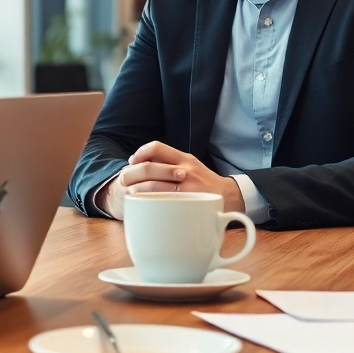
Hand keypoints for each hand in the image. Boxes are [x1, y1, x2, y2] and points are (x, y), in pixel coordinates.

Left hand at [94, 141, 242, 219]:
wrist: (230, 197)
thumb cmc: (204, 182)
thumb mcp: (190, 165)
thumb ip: (170, 163)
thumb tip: (140, 163)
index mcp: (185, 158)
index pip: (157, 147)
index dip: (140, 153)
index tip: (131, 162)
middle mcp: (186, 170)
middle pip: (150, 168)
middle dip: (131, 174)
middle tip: (123, 181)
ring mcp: (188, 188)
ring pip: (154, 186)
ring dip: (137, 190)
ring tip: (130, 193)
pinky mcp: (189, 204)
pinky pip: (163, 203)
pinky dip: (149, 202)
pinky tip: (144, 204)